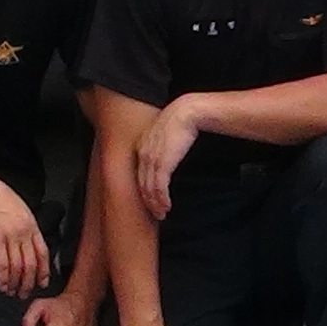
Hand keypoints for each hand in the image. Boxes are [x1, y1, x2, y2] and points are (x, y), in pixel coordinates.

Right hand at [0, 173, 49, 297]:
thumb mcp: (20, 209)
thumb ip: (26, 226)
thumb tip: (28, 241)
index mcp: (32, 225)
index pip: (43, 252)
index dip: (44, 270)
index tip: (43, 282)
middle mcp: (24, 233)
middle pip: (31, 263)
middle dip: (29, 282)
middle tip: (25, 294)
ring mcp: (10, 236)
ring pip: (18, 267)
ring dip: (16, 283)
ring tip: (12, 293)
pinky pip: (3, 264)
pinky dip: (4, 278)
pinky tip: (2, 285)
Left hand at [129, 101, 202, 222]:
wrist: (187, 112)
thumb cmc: (181, 120)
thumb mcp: (165, 134)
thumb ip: (161, 146)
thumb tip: (167, 155)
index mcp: (141, 146)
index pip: (139, 174)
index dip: (144, 190)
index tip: (150, 200)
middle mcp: (142, 154)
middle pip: (141, 184)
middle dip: (148, 202)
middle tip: (155, 213)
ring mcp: (151, 160)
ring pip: (149, 188)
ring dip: (156, 204)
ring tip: (162, 213)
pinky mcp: (162, 164)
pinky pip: (159, 187)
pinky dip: (162, 199)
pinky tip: (166, 205)